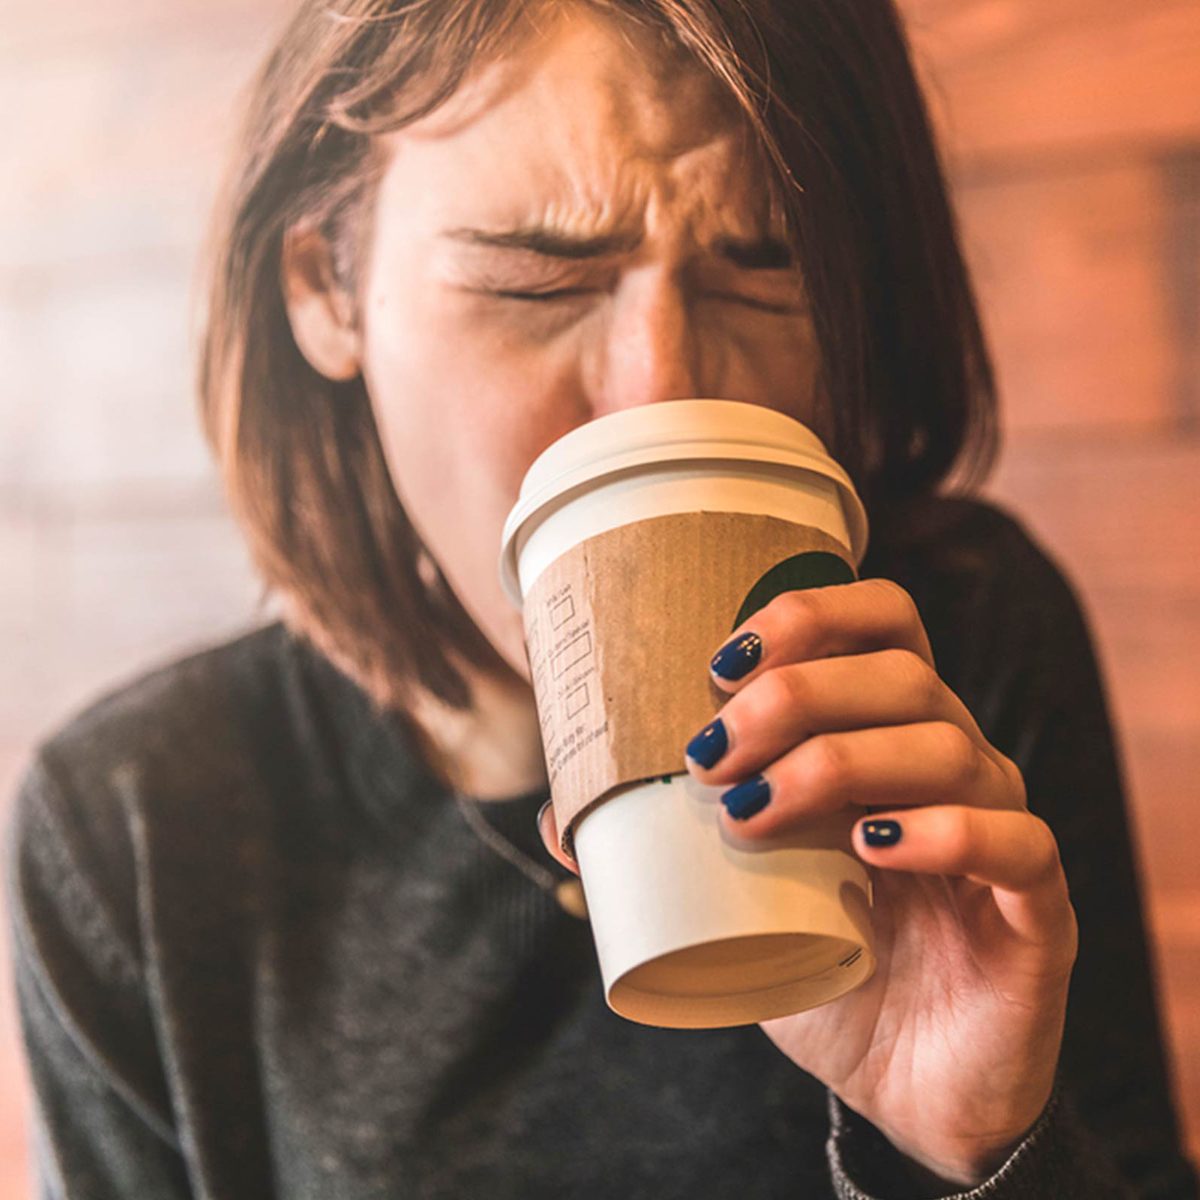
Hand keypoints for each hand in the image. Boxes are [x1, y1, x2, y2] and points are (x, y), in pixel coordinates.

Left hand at [540, 578, 1078, 1186]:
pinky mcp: (1037, 910)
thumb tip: (560, 819)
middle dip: (796, 696)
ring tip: (752, 816)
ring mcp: (1001, 828)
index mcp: (889, 735)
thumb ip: (663, 846)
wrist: (902, 1084)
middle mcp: (953, 763)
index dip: (810, 614)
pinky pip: (1016, 841)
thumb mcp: (734, 893)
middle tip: (711, 754)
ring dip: (837, 764)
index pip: (884, 621)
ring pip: (948, 748)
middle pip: (902, 675)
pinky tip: (871, 849)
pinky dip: (942, 832)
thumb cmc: (820, 964)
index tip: (720, 662)